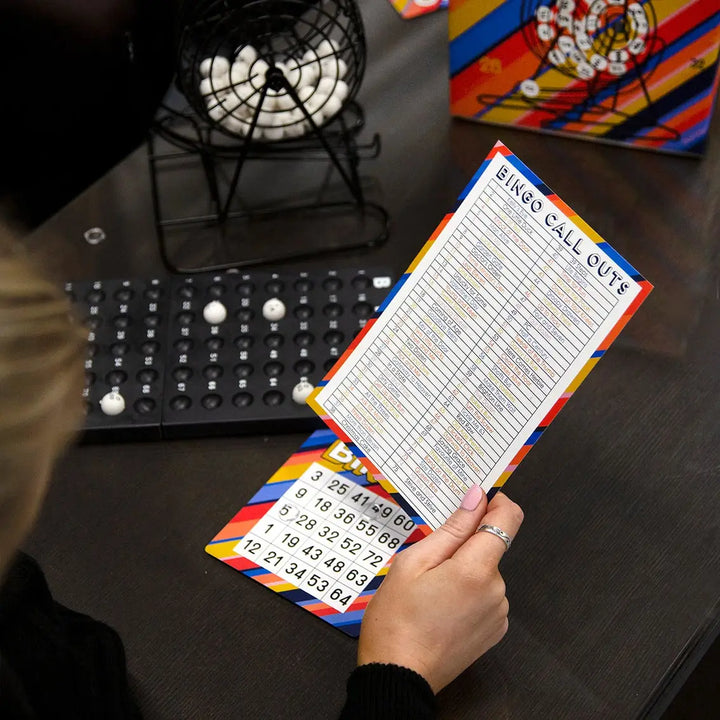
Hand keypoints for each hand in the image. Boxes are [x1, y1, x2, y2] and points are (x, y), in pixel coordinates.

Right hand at [357, 487, 523, 692]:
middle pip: (490, 547)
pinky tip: (441, 606)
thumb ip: (451, 529)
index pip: (508, 519)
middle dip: (464, 544)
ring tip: (431, 590)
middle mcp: (496, 591)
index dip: (496, 503)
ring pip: (486, 572)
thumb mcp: (414, 563)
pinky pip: (486, 596)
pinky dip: (468, 592)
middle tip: (430, 560)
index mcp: (476, 570)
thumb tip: (475, 498)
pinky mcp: (494, 630)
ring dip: (465, 570)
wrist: (399, 675)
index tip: (478, 500)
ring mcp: (498, 613)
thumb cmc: (397, 620)